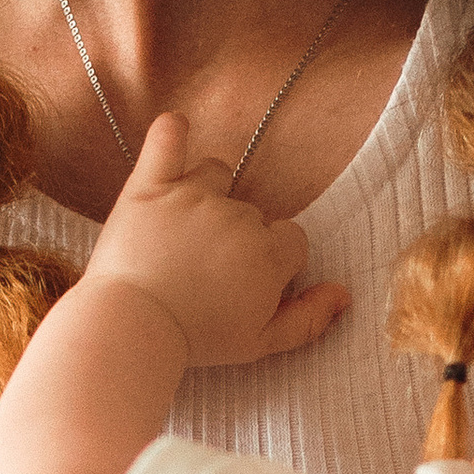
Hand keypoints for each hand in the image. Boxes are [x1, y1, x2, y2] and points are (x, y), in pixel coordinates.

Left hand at [85, 114, 348, 369]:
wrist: (130, 328)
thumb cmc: (196, 340)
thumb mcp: (260, 343)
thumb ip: (308, 318)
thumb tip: (344, 294)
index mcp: (267, 253)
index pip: (291, 238)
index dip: (273, 260)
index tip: (246, 280)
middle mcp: (236, 217)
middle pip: (251, 211)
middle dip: (236, 236)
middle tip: (203, 269)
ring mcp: (191, 197)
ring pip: (215, 174)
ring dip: (208, 190)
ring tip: (184, 225)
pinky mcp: (150, 186)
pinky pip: (166, 139)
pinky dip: (173, 132)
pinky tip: (178, 129)